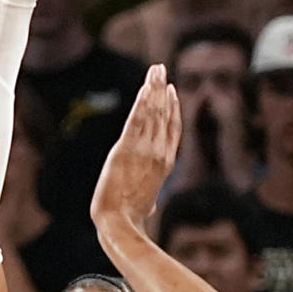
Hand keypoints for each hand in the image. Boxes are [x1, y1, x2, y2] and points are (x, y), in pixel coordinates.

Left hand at [90, 64, 179, 234]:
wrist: (120, 223)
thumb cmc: (131, 218)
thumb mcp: (146, 204)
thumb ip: (149, 198)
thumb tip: (150, 206)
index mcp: (165, 163)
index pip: (173, 129)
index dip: (172, 108)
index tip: (171, 91)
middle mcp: (159, 153)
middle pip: (163, 114)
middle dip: (162, 89)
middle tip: (161, 68)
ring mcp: (145, 151)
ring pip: (151, 113)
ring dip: (153, 89)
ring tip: (155, 70)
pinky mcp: (126, 150)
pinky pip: (136, 121)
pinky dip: (142, 103)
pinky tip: (145, 88)